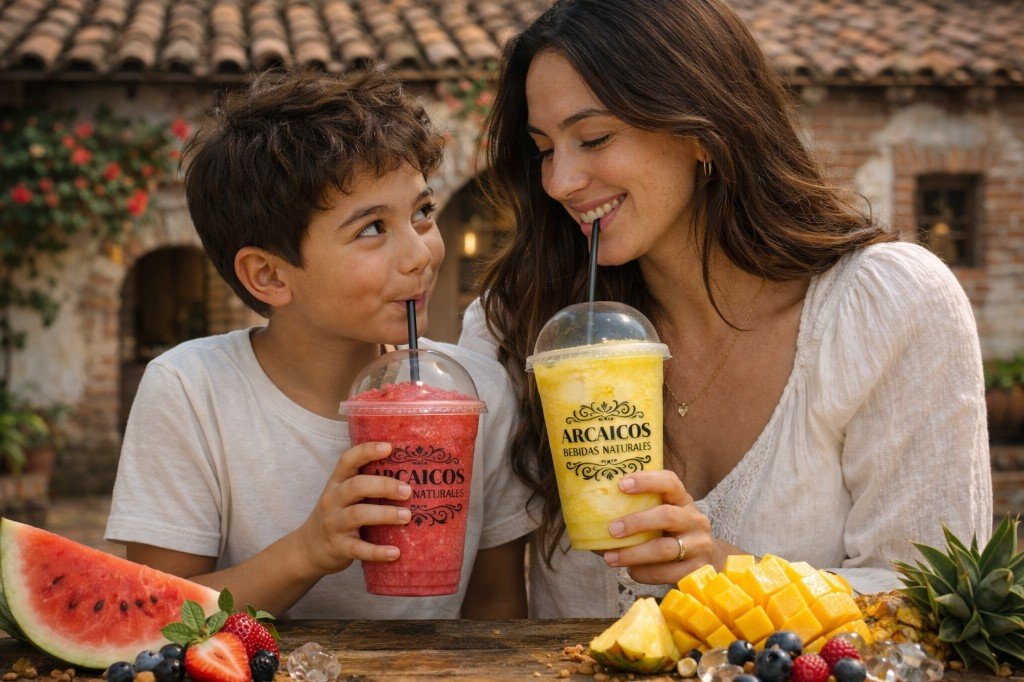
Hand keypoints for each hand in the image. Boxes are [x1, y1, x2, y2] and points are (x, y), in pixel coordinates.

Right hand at [295, 442, 411, 577]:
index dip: (367, 451)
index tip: (389, 447)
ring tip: (407, 516)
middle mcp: (333, 500)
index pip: (348, 460)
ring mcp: (334, 524)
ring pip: (358, 515)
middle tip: (408, 491)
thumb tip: (412, 472)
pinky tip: (396, 553)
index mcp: (337, 483)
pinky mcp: (338, 548)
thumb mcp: (344, 495)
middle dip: (384, 486)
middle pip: (356, 486)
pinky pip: (359, 549)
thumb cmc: (338, 515)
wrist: (309, 549)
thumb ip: (367, 484)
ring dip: (385, 515)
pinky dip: (377, 552)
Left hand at [601, 470, 723, 584]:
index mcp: (682, 499)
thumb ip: (638, 513)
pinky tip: (631, 571)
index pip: (670, 482)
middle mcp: (694, 519)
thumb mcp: (662, 516)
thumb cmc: (672, 533)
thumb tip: (591, 523)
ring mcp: (699, 545)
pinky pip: (667, 573)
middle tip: (612, 530)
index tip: (621, 484)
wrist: (708, 559)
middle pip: (667, 516)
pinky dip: (645, 573)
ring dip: (634, 554)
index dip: (647, 481)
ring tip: (610, 558)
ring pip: (665, 549)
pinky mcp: (698, 569)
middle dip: (636, 522)